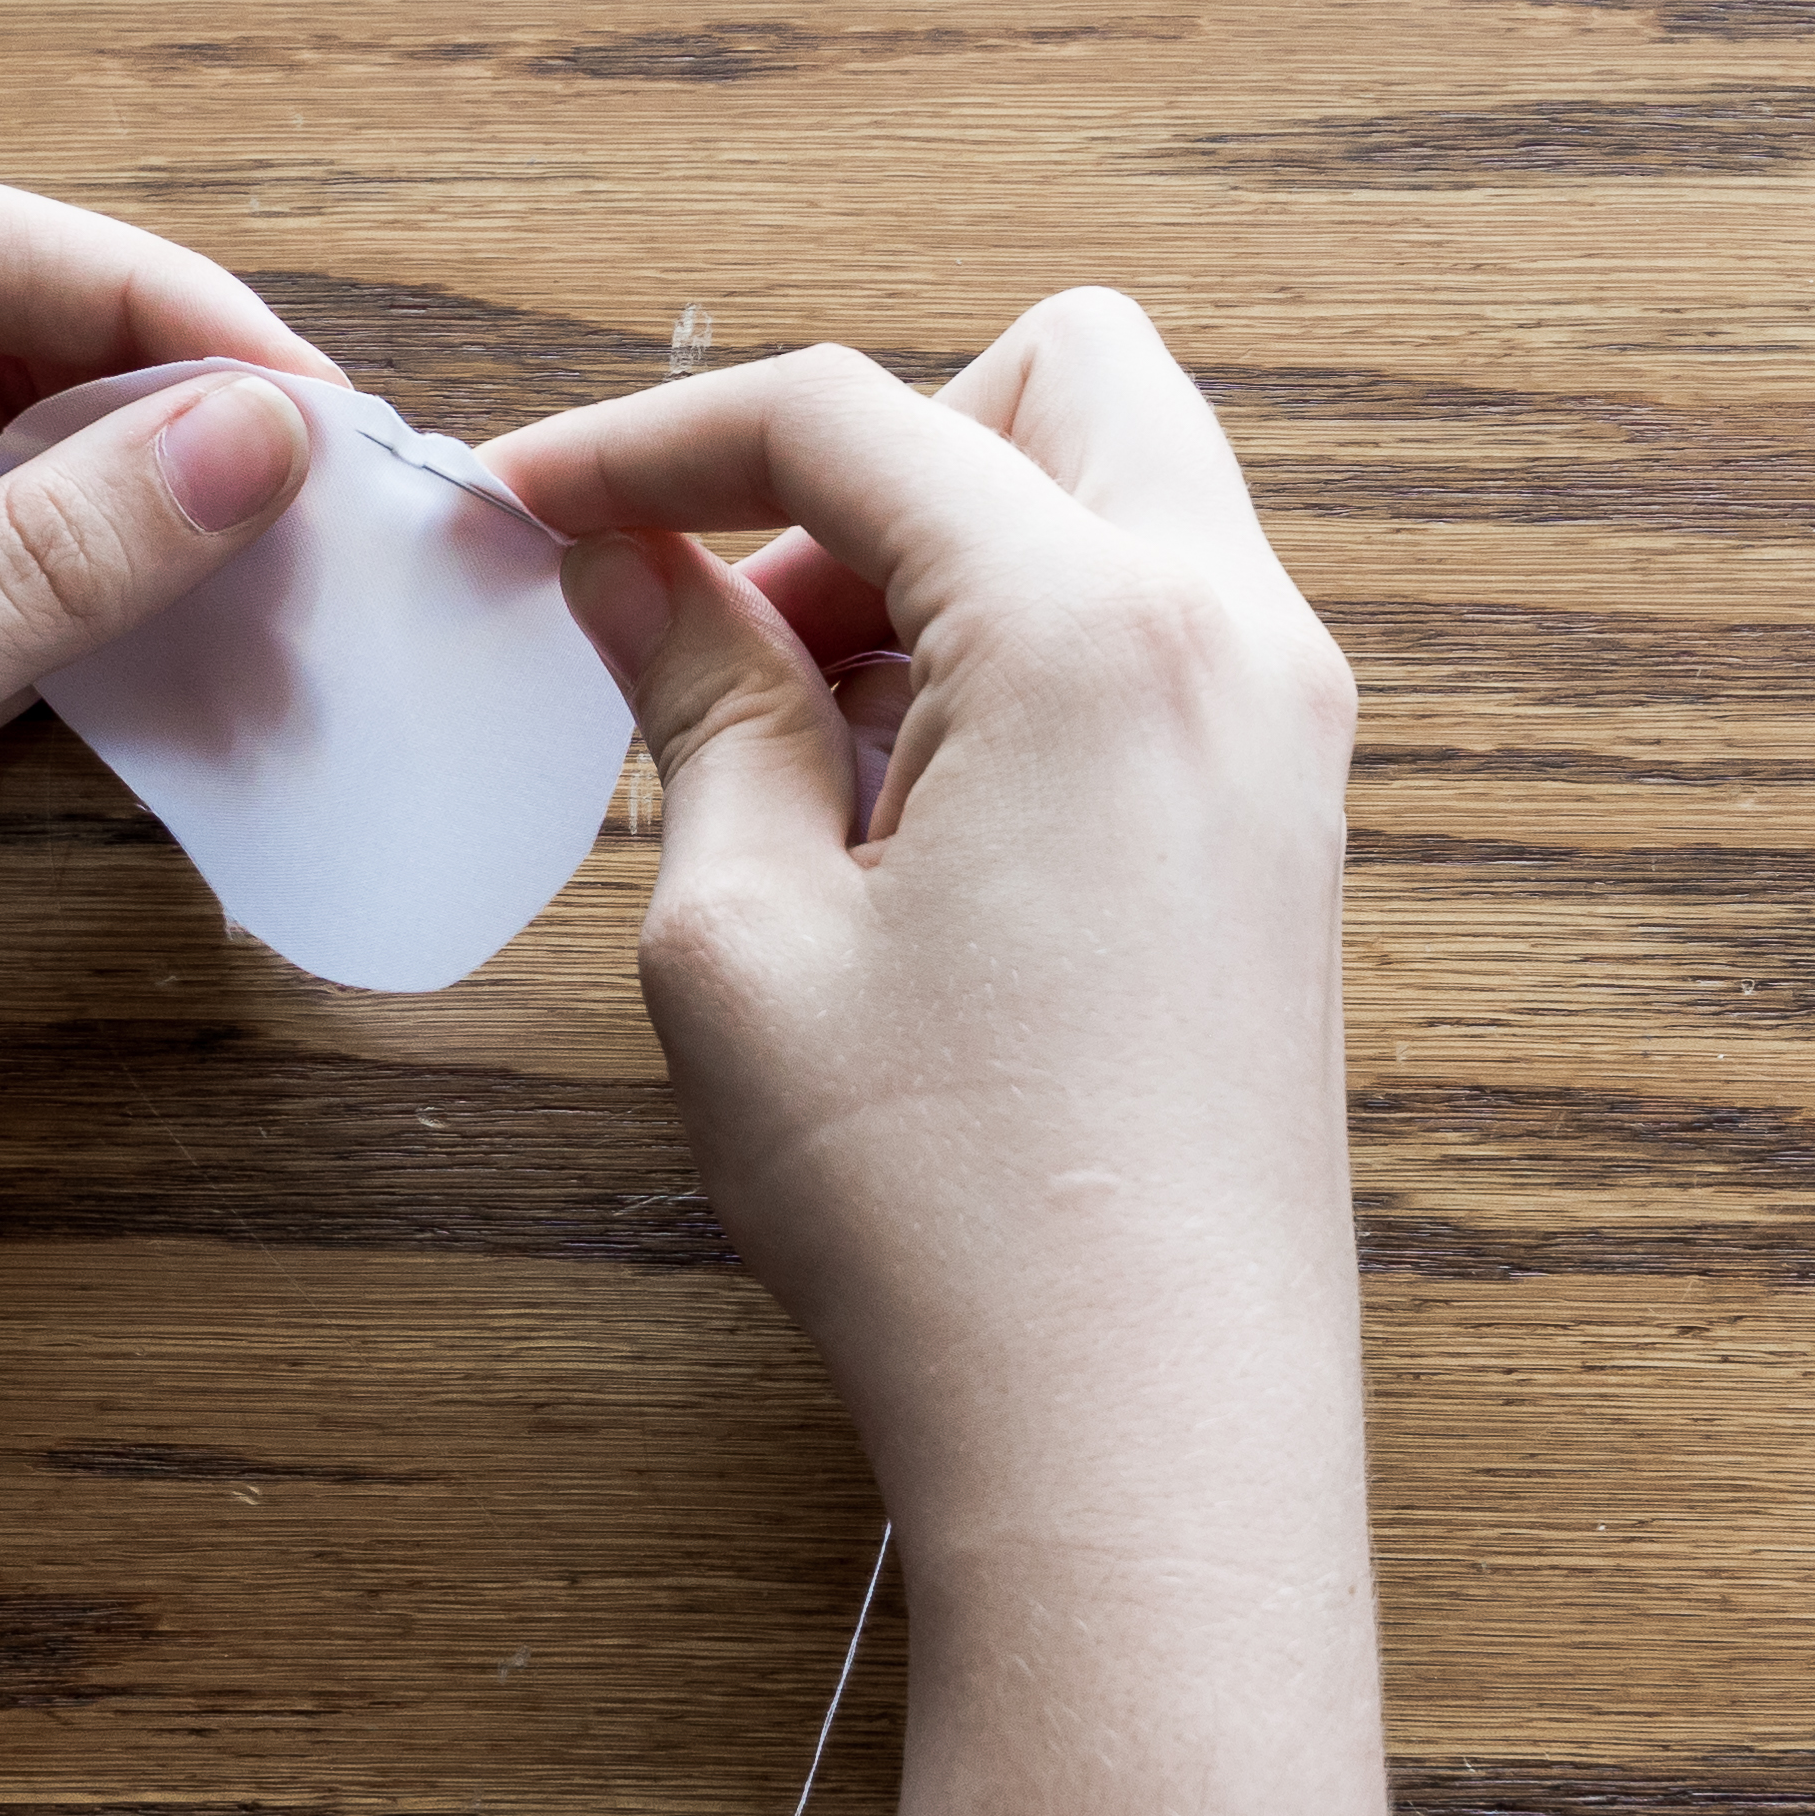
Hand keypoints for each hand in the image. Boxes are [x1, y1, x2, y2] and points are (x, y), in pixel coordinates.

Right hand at [488, 293, 1356, 1530]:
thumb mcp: (741, 933)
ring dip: (941, 563)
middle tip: (732, 635)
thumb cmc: (941, 1210)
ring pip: (1112, 500)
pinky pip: (1147, 637)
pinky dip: (1015, 658)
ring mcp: (1286, 733)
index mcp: (1096, 628)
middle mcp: (1234, 637)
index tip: (528, 507)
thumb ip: (695, 700)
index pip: (847, 416)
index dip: (651, 440)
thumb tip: (630, 566)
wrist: (1141, 1436)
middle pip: (1056, 379)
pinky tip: (903, 834)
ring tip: (800, 771)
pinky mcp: (1284, 831)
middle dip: (867, 457)